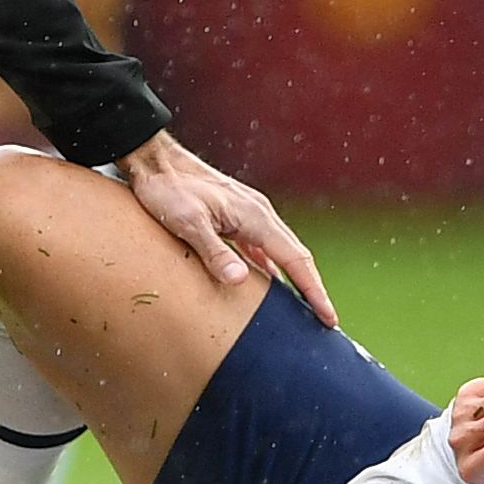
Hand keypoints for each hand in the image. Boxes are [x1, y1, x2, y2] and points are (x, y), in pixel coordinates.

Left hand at [117, 130, 334, 325]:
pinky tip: (268, 285)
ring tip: (302, 309)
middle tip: (325, 322)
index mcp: (255, 217)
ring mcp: (249, 214)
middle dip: (313, 289)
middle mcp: (259, 214)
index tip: (328, 316)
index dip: (314, 290)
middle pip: (296, 256)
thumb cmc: (168, 189)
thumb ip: (215, 252)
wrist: (155, 161)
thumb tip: (240, 280)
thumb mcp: (188, 223)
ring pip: (282, 251)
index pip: (295, 259)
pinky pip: (264, 247)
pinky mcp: (236, 218)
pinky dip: (274, 268)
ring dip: (296, 279)